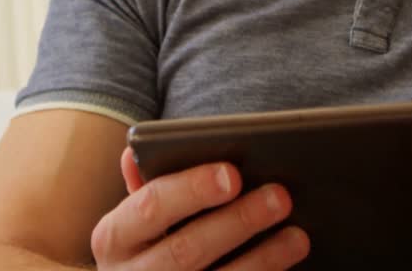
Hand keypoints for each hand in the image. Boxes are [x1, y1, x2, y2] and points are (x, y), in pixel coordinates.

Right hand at [89, 146, 309, 269]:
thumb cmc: (144, 248)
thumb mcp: (133, 222)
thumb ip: (145, 188)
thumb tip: (136, 151)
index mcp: (113, 238)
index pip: (150, 207)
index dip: (192, 189)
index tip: (233, 174)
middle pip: (187, 249)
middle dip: (237, 221)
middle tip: (280, 197)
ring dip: (262, 260)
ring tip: (298, 237)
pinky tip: (287, 270)